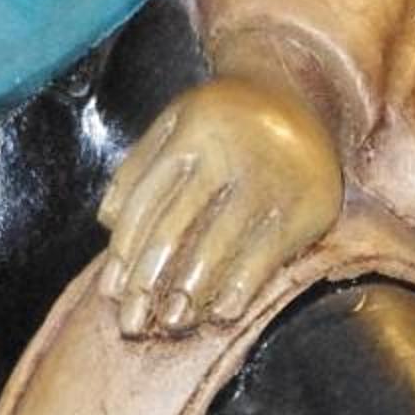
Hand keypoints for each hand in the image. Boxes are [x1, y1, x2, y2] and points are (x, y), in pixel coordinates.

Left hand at [95, 77, 342, 339]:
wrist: (295, 90)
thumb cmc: (220, 116)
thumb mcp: (173, 123)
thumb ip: (137, 167)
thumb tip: (107, 223)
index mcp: (189, 134)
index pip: (145, 202)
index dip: (125, 252)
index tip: (112, 292)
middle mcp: (228, 154)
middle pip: (176, 228)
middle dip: (149, 282)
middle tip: (133, 324)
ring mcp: (270, 180)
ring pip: (218, 245)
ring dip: (191, 291)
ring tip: (172, 323)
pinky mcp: (308, 205)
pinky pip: (267, 254)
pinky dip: (241, 286)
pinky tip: (222, 312)